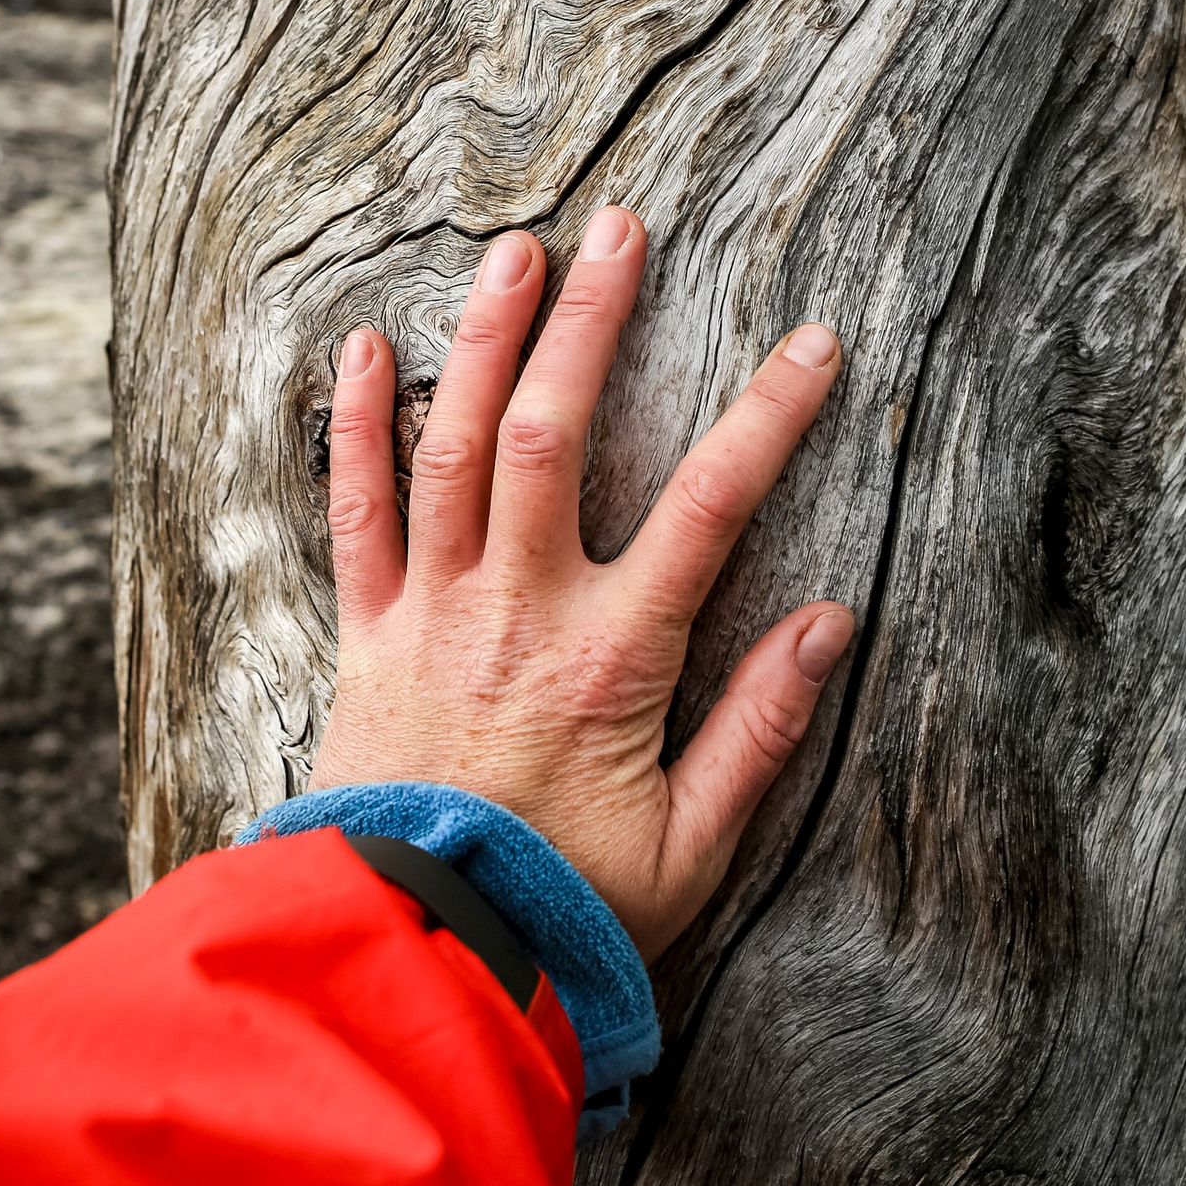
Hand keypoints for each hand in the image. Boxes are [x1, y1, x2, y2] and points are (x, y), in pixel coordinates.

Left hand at [310, 205, 851, 959]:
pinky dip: (355, 426)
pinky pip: (354, 512)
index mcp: (611, 659)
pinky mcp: (365, 634)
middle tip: (619, 228)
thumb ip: (760, 730)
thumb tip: (831, 623)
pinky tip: (361, 348)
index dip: (767, 418)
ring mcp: (431, 613)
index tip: (812, 346)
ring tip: (514, 250)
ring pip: (454, 447)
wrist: (417, 957)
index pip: (708, 508)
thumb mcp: (694, 846)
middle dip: (592, 321)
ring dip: (484, 341)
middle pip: (555, 434)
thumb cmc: (565, 909)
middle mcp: (517, 612)